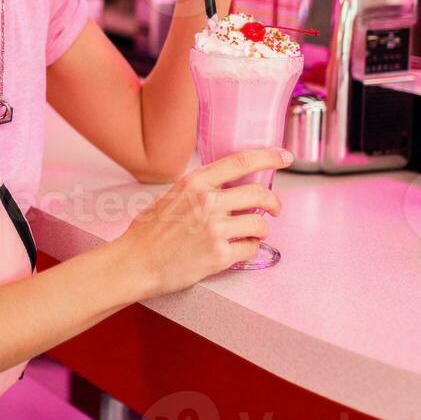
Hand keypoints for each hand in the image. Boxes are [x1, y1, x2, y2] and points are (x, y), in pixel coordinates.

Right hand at [115, 147, 288, 299]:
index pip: (241, 162)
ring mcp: (215, 229)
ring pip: (260, 223)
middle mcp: (208, 202)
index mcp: (195, 183)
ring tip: (251, 233)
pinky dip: (251, 248)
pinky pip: (251, 248)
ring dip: (261, 229)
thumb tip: (228, 188)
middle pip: (259, 194)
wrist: (136, 262)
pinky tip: (240, 248)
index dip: (268, 157)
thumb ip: (200, 189)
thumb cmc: (149, 231)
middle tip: (274, 208)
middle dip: (274, 202)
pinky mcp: (219, 256)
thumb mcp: (172, 195)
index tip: (284, 157)